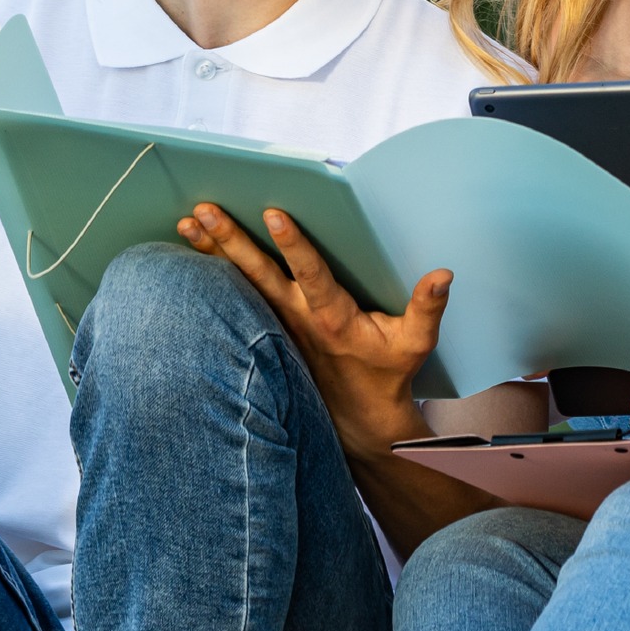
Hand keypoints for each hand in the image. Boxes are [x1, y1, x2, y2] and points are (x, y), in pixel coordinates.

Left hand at [177, 202, 447, 457]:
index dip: (294, 245)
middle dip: (230, 241)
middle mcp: (297, 319)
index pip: (311, 275)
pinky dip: (212, 274)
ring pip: (239, 283)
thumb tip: (443, 274)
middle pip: (257, 274)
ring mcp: (277, 325)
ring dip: (212, 253)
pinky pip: (235, 297)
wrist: (357, 419)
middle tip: (202, 211)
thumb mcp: (416, 344)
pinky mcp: (266, 330)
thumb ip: (427, 307)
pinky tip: (191, 251)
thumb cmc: (387, 374)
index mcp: (333, 318)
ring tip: (186, 223)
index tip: (274, 213)